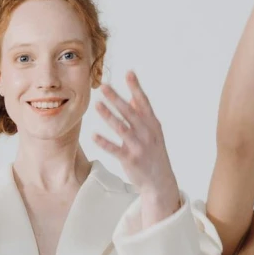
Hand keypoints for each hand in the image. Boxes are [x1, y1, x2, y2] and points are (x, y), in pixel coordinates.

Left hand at [93, 72, 181, 215]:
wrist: (160, 181)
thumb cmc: (154, 153)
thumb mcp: (153, 133)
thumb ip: (142, 115)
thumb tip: (132, 97)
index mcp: (153, 124)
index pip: (143, 102)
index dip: (136, 87)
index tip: (128, 73)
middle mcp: (147, 133)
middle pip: (130, 112)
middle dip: (116, 98)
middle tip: (103, 86)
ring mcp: (139, 146)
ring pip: (121, 128)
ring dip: (108, 116)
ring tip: (97, 104)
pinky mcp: (130, 160)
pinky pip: (115, 149)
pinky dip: (104, 142)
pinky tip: (93, 135)